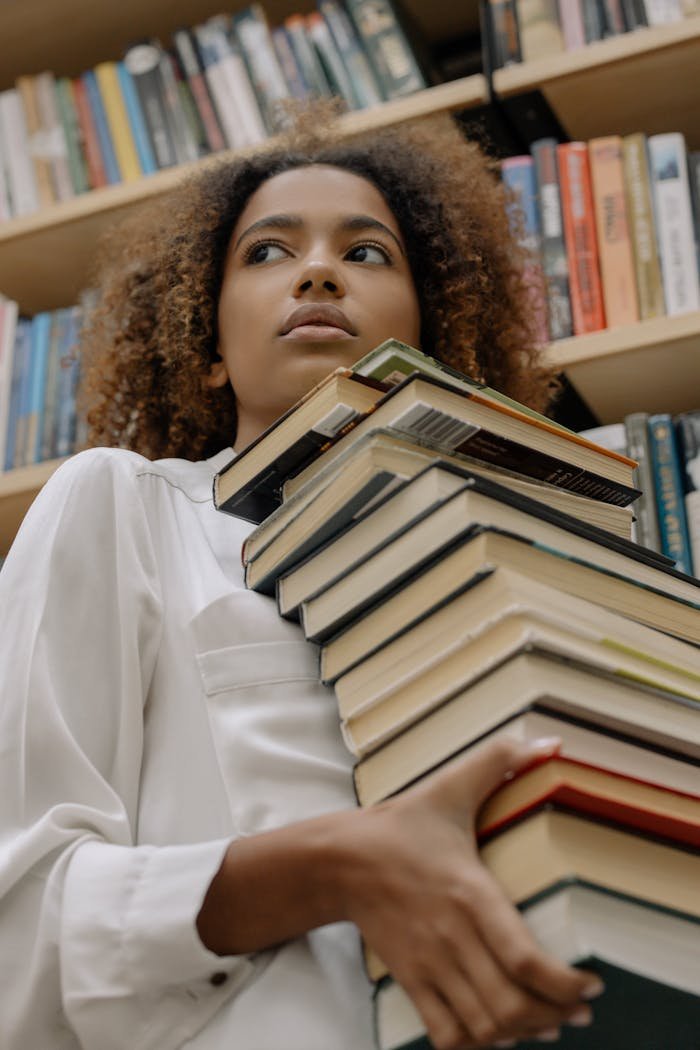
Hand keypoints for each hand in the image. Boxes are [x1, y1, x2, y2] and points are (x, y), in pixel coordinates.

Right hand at [336, 736, 602, 1048]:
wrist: (340, 859)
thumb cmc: (402, 824)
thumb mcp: (450, 787)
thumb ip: (499, 761)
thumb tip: (551, 744)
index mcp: (468, 891)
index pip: (523, 958)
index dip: (563, 985)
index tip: (590, 986)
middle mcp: (452, 936)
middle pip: (510, 1005)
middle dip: (553, 1017)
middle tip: (578, 1011)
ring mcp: (429, 964)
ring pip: (484, 1027)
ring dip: (521, 1034)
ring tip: (547, 1024)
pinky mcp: (411, 979)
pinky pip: (447, 1034)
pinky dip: (477, 1045)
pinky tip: (497, 1034)